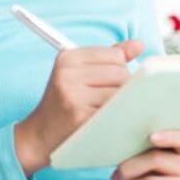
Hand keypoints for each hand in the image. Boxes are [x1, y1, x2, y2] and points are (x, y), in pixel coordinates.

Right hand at [14, 39, 144, 176]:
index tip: (111, 82)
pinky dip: (118, 115)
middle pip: (120, 73)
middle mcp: (67, 74)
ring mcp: (73, 96)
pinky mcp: (80, 116)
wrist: (40, 134)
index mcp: (67, 58)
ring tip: (110, 110)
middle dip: (124, 87)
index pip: (115, 55)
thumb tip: (139, 45)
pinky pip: (114, 111)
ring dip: (122, 103)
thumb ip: (110, 57)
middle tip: (111, 99)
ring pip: (120, 93)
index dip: (120, 69)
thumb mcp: (80, 73)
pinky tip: (110, 120)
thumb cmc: (65, 102)